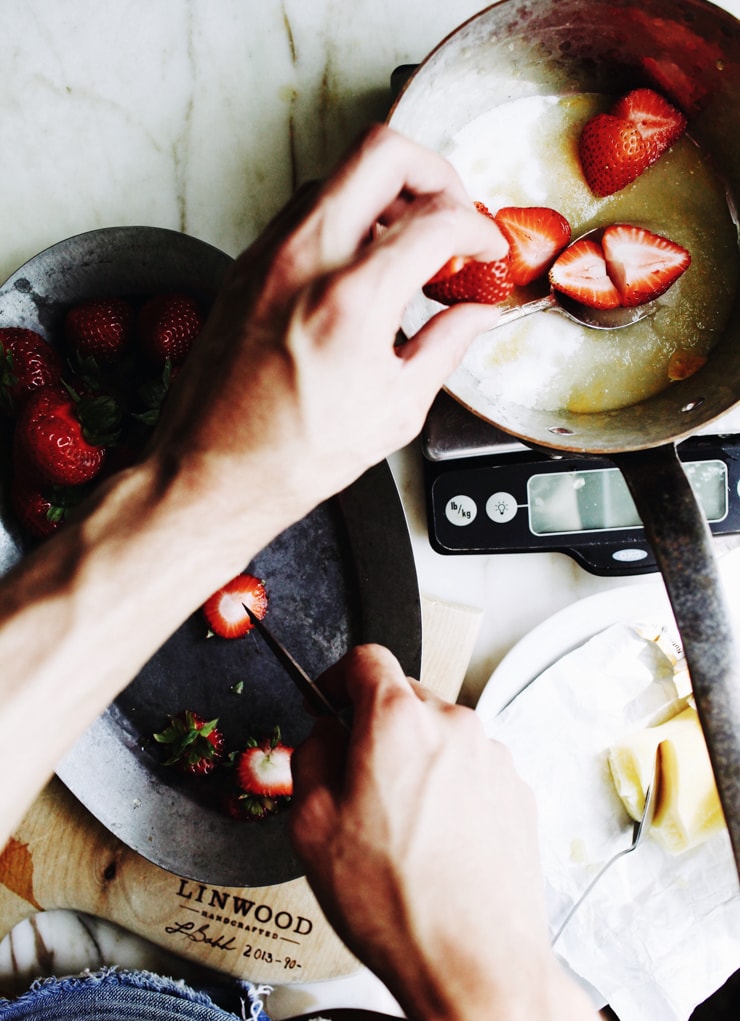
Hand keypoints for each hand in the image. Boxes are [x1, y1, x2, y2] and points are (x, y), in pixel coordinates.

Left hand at [152, 125, 506, 551]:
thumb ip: (445, 348)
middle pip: (383, 151)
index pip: (436, 217)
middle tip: (453, 214)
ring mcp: (268, 255)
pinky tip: (362, 261)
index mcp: (352, 298)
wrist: (213, 469)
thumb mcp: (394, 410)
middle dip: (435, 172)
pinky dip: (345, 215)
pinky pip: (305, 208)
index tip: (486, 248)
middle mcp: (305, 259)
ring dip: (387, 191)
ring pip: (339, 172)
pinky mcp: (246, 265)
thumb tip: (477, 317)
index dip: (478, 227)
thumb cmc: (293, 453)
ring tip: (410, 243)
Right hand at [290, 645, 595, 1020]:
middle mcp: (454, 725)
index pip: (367, 658)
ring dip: (416, 761)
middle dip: (376, 728)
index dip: (339, 676)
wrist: (474, 963)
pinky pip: (471, 768)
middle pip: (405, 698)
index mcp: (398, 721)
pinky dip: (450, 788)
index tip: (332, 699)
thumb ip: (310, 757)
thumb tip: (324, 735)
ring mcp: (492, 757)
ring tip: (401, 829)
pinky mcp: (517, 790)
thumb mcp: (312, 826)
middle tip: (357, 784)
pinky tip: (437, 841)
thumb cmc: (396, 902)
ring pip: (440, 736)